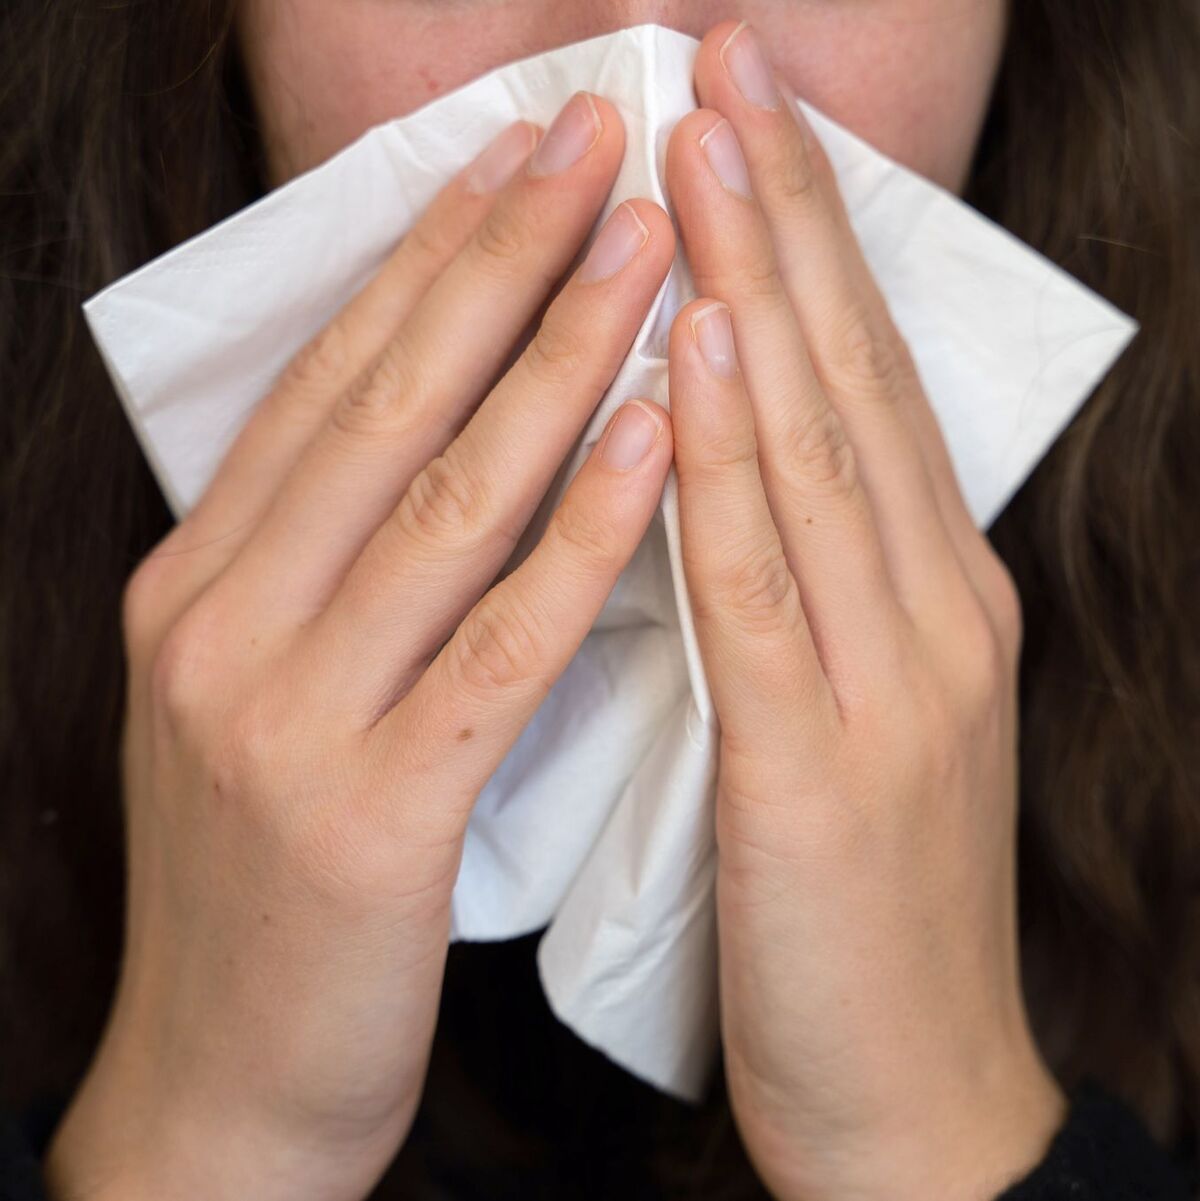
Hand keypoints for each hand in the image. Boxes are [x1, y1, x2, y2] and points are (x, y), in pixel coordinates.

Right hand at [46, 94, 674, 1200]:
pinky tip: (655, 441)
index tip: (519, 156)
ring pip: (444, 498)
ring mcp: (279, 712)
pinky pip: (496, 642)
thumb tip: (425, 438)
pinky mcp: (363, 810)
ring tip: (649, 245)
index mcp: (199, 582)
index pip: (331, 380)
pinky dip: (581, 534)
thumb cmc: (278, 885)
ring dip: (556, 360)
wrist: (228, 1078)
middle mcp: (218, 621)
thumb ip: (328, 572)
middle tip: (596, 135)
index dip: (428, 255)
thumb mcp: (271, 698)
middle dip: (498, 257)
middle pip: (384, 402)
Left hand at [664, 22, 1065, 1200]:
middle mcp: (929, 607)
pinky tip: (709, 351)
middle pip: (845, 373)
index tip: (739, 116)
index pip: (852, 382)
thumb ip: (802, 598)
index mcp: (921, 597)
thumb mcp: (838, 721)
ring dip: (765, 285)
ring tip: (707, 145)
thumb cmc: (852, 908)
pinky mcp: (831, 761)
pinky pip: (770, 581)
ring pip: (818, 446)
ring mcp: (894, 677)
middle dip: (786, 208)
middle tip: (721, 61)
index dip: (804, 239)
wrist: (912, 1088)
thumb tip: (724, 472)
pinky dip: (737, 459)